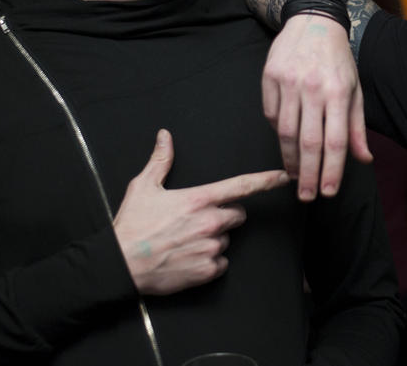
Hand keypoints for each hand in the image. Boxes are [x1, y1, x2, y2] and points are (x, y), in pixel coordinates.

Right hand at [113, 129, 289, 294]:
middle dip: (225, 216)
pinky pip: (221, 263)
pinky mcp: (208, 270)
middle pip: (237, 215)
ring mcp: (211, 247)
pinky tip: (188, 258)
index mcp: (200, 199)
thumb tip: (165, 136)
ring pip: (227, 239)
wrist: (120, 264)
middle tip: (198, 220)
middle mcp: (211, 222)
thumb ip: (161, 160)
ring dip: (214, 239)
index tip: (285, 176)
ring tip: (186, 241)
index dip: (267, 180)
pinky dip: (208, 262)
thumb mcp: (144, 187)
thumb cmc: (132, 225)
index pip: (242, 186)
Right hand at [262, 14, 370, 201]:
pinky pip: (271, 115)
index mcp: (339, 92)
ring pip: (286, 132)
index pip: (336, 141)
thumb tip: (363, 159)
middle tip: (306, 197)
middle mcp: (313, 88)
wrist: (312, 20)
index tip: (328, 192)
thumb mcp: (355, 89)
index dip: (332, 170)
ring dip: (290, 159)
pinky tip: (286, 143)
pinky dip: (278, 132)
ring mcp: (288, 83)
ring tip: (294, 176)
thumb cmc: (338, 60)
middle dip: (308, 175)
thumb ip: (357, 126)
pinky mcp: (269, 77)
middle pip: (309, 142)